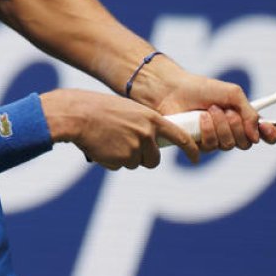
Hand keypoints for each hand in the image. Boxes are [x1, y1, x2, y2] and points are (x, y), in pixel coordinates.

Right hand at [41, 89, 199, 168]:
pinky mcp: (121, 160)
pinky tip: (102, 145)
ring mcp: (135, 148)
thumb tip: (150, 143)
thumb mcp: (130, 110)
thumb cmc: (101, 109)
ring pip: (135, 163)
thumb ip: (143, 125)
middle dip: (144, 158)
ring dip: (124, 158)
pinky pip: (119, 166)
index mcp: (151, 119)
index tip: (196, 158)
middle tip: (127, 147)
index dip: (190, 149)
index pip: (179, 137)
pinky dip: (111, 160)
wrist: (79, 115)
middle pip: (154, 159)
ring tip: (109, 140)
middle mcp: (147, 134)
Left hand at [141, 64, 275, 152]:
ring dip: (220, 126)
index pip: (262, 133)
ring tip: (209, 111)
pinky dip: (207, 131)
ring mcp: (215, 139)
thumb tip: (256, 136)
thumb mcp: (232, 94)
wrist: (173, 90)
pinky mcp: (198, 145)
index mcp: (241, 117)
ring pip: (228, 146)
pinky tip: (200, 119)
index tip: (269, 130)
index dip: (269, 135)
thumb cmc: (202, 88)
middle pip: (246, 143)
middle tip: (226, 111)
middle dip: (237, 126)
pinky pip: (210, 147)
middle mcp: (230, 131)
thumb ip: (249, 112)